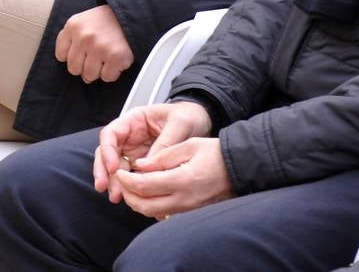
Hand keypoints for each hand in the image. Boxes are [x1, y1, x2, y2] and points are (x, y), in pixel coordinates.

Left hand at [56, 5, 133, 83]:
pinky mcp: (116, 58)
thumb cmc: (103, 22)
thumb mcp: (81, 21)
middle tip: (94, 57)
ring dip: (98, 70)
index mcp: (73, 26)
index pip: (61, 55)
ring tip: (105, 57)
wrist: (129, 16)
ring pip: (89, 76)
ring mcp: (100, 48)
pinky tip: (114, 60)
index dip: (72, 56)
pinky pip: (107, 77)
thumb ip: (68, 37)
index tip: (81, 52)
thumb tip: (63, 59)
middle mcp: (84, 37)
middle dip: (83, 66)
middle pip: (74, 69)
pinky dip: (112, 72)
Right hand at [94, 102, 213, 203]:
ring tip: (116, 197)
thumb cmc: (189, 116)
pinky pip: (131, 176)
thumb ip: (165, 143)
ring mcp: (135, 151)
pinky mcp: (143, 165)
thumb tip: (149, 166)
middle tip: (105, 187)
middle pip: (108, 152)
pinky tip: (130, 197)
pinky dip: (128, 187)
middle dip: (104, 170)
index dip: (108, 150)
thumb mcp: (180, 124)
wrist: (201, 122)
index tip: (113, 167)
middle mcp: (130, 136)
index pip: (111, 134)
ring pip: (116, 167)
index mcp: (135, 120)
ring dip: (114, 182)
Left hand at [116, 137, 232, 218]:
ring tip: (133, 186)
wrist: (239, 167)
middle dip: (128, 194)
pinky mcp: (190, 211)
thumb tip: (140, 165)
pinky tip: (150, 192)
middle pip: (144, 206)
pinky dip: (151, 205)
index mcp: (182, 180)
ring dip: (138, 202)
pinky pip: (164, 214)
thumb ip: (162, 155)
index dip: (126, 179)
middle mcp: (184, 199)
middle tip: (123, 180)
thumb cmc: (216, 153)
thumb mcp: (188, 145)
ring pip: (153, 213)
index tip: (120, 170)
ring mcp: (187, 208)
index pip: (144, 185)